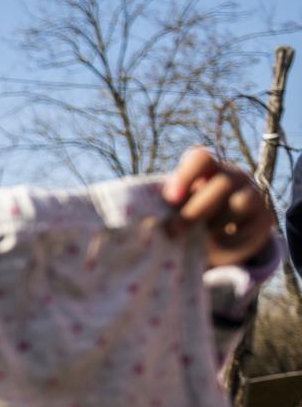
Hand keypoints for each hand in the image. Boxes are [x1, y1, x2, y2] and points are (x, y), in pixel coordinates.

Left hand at [161, 146, 275, 268]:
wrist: (217, 239)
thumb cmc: (186, 216)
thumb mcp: (174, 209)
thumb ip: (164, 206)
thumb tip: (141, 219)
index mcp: (208, 168)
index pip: (202, 158)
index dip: (186, 176)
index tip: (170, 200)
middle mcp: (234, 176)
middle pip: (222, 184)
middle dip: (195, 210)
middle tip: (173, 231)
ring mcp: (253, 194)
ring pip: (240, 203)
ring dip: (215, 224)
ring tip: (198, 239)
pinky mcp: (265, 218)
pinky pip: (250, 228)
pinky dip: (230, 241)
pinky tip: (215, 247)